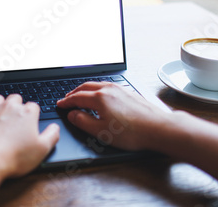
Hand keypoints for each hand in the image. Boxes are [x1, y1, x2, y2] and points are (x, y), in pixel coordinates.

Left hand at [0, 94, 59, 176]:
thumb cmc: (14, 156)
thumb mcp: (42, 149)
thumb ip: (52, 135)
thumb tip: (54, 128)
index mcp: (26, 114)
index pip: (33, 106)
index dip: (33, 114)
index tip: (32, 123)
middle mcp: (9, 108)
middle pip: (16, 98)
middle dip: (17, 106)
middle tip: (17, 119)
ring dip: (0, 105)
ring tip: (2, 116)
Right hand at [56, 82, 171, 150]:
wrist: (158, 128)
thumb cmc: (132, 132)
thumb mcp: (101, 132)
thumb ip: (83, 122)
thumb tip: (73, 114)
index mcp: (99, 98)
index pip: (77, 97)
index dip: (66, 102)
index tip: (60, 104)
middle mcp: (109, 89)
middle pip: (85, 87)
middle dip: (74, 92)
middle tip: (66, 99)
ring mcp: (120, 89)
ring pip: (97, 84)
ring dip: (85, 89)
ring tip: (80, 96)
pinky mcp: (128, 91)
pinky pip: (107, 86)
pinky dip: (97, 89)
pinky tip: (99, 96)